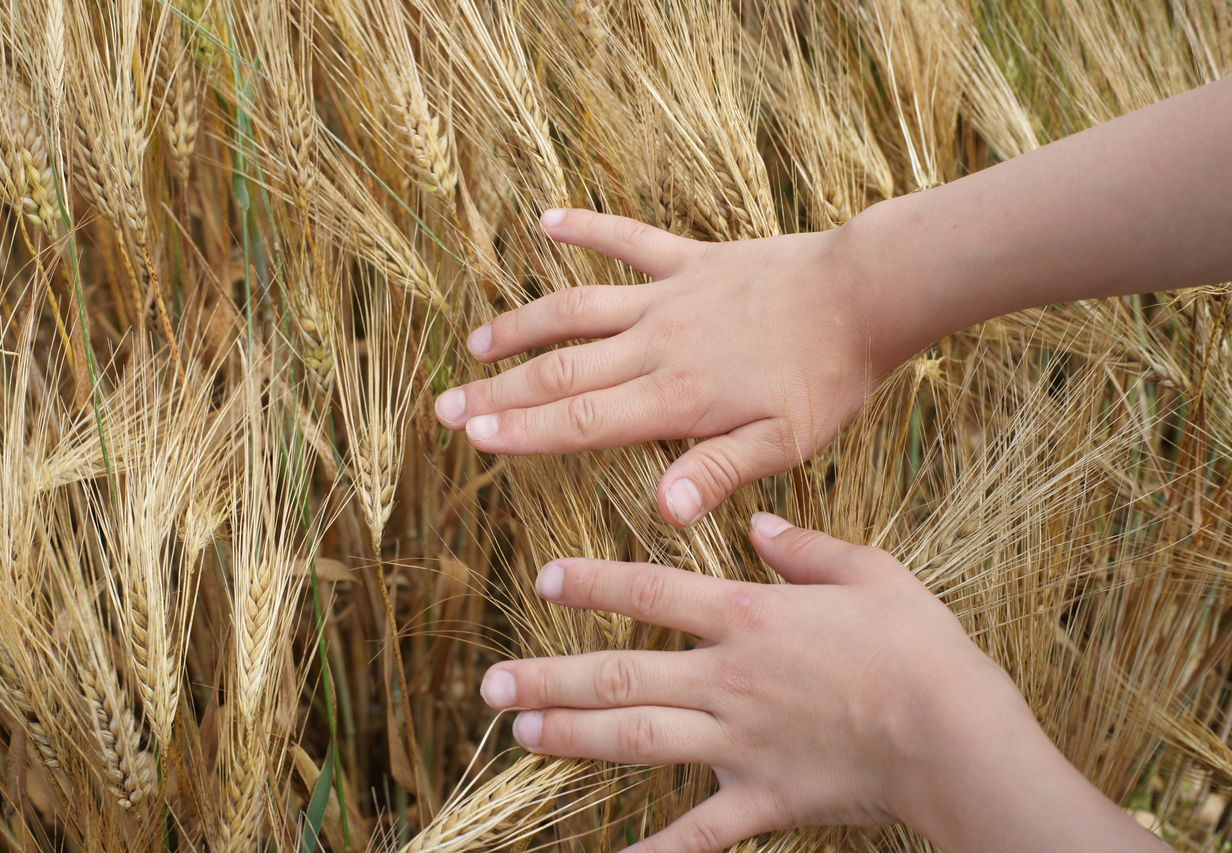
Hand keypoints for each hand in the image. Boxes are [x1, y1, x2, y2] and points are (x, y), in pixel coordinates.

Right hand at [434, 210, 891, 525]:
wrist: (864, 295)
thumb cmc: (826, 379)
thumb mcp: (782, 444)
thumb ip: (716, 474)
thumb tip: (661, 515)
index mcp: (676, 398)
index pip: (582, 420)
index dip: (521, 430)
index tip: (470, 436)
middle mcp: (657, 344)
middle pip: (561, 370)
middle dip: (498, 391)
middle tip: (444, 405)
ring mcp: (669, 296)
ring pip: (576, 309)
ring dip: (521, 326)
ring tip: (476, 345)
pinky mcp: (690, 259)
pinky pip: (627, 240)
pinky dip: (585, 228)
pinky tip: (545, 221)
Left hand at [477, 513, 1031, 850]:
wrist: (956, 734)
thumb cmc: (919, 646)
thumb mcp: (869, 571)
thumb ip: (806, 546)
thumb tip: (759, 523)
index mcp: (749, 616)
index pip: (651, 591)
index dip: (592, 583)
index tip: (542, 580)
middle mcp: (728, 678)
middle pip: (620, 673)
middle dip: (550, 678)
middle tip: (491, 685)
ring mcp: (739, 743)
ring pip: (636, 738)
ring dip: (573, 737)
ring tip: (520, 735)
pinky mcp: (763, 799)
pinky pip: (698, 832)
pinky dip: (656, 851)